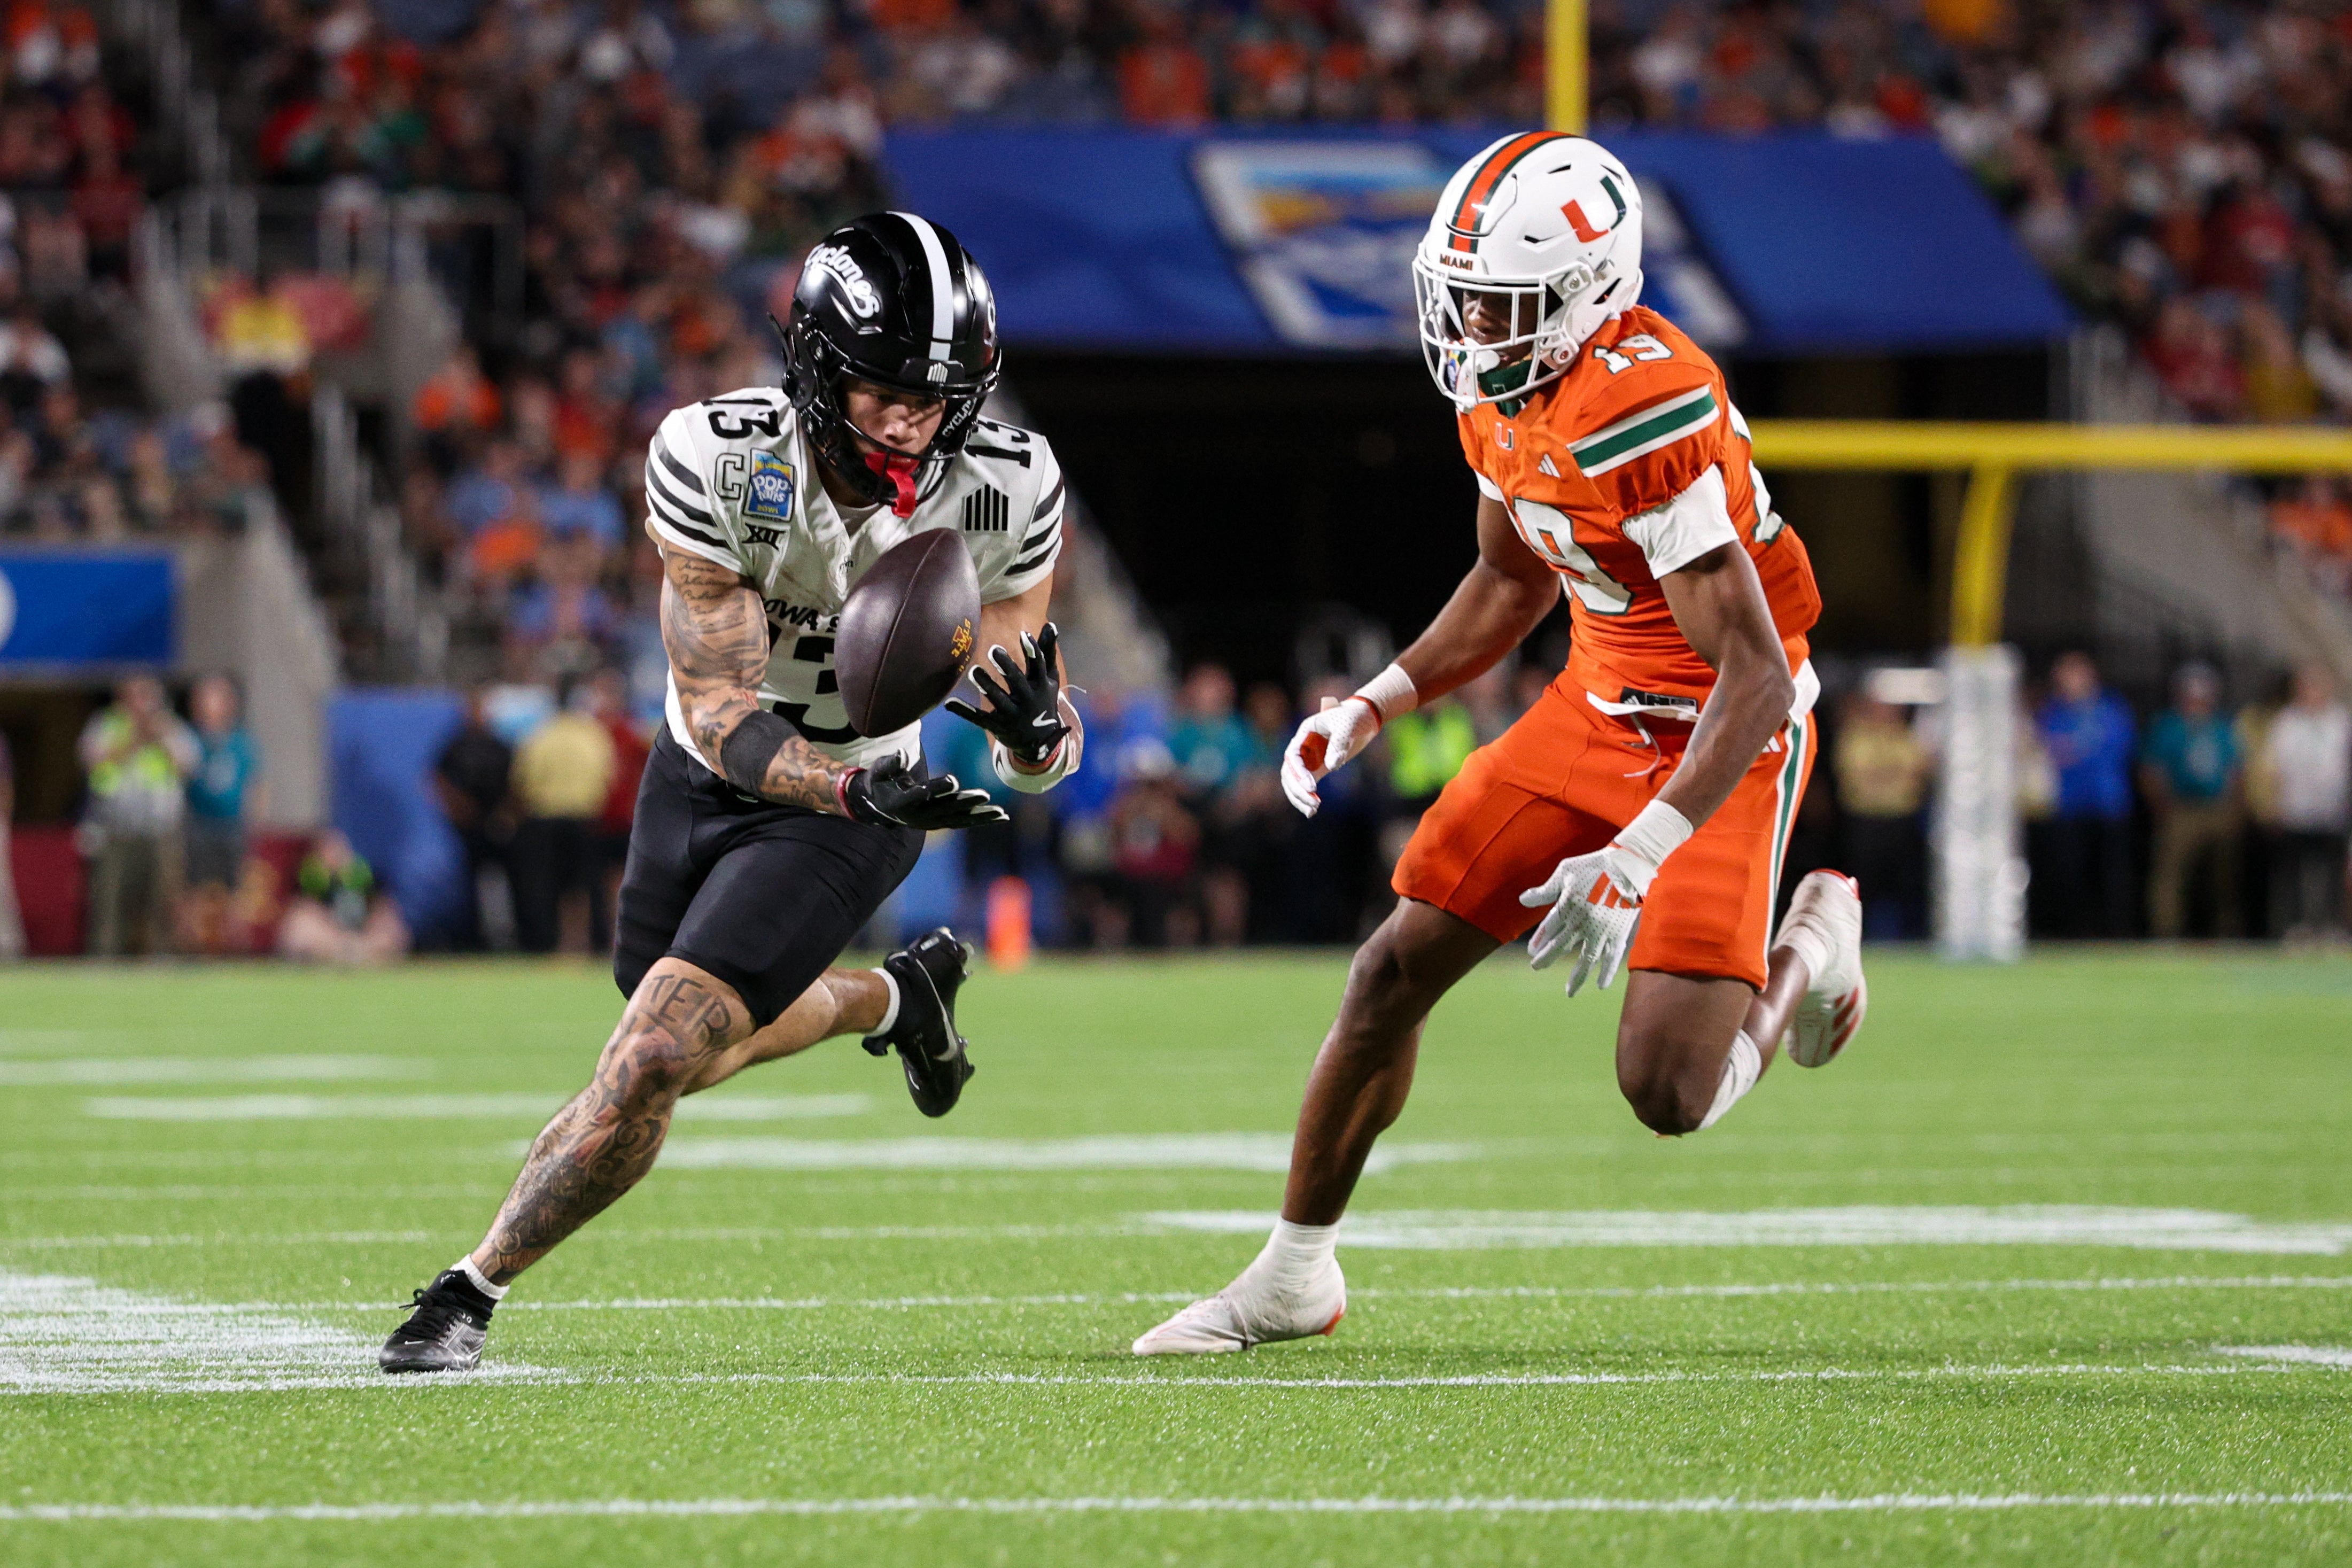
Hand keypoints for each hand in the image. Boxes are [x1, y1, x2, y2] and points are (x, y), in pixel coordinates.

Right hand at [838, 753, 1007, 829]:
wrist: (879, 806)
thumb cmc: (880, 782)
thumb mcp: (878, 772)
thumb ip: (890, 764)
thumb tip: (902, 753)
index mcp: (901, 803)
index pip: (921, 795)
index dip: (937, 788)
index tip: (953, 780)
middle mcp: (917, 817)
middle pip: (945, 808)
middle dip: (966, 802)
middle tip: (985, 795)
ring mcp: (930, 822)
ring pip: (958, 819)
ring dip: (980, 817)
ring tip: (1001, 813)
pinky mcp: (940, 823)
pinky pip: (963, 822)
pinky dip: (981, 819)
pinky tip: (1001, 816)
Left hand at [944, 621, 1068, 767]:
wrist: (1041, 741)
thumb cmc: (1043, 700)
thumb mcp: (1049, 678)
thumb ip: (1048, 651)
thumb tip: (1051, 624)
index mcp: (1040, 686)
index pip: (1038, 666)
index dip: (1032, 651)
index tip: (1023, 635)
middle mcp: (1027, 700)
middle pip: (1017, 681)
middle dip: (1006, 666)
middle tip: (994, 649)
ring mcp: (1011, 714)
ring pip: (997, 699)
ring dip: (986, 685)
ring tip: (974, 671)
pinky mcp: (997, 725)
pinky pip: (978, 718)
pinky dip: (964, 711)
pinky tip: (949, 703)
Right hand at [1280, 697, 1381, 816]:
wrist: (1364, 717)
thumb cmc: (1353, 717)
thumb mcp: (1346, 726)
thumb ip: (1338, 744)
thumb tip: (1331, 766)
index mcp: (1304, 733)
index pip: (1293, 756)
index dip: (1299, 773)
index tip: (1312, 787)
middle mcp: (1302, 747)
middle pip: (1290, 772)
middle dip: (1298, 790)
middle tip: (1313, 804)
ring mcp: (1309, 758)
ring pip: (1294, 782)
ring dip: (1300, 797)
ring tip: (1312, 811)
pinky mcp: (1318, 767)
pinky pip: (1307, 785)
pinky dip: (1308, 797)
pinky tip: (1312, 810)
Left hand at [1518, 843, 1656, 995]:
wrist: (1628, 864)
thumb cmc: (1594, 865)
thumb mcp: (1565, 871)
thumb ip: (1545, 890)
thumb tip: (1522, 900)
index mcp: (1568, 905)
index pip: (1549, 928)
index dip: (1540, 940)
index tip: (1532, 951)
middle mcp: (1582, 921)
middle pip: (1561, 946)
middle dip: (1547, 958)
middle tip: (1536, 967)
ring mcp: (1601, 929)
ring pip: (1587, 958)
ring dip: (1577, 976)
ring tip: (1570, 992)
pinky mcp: (1619, 932)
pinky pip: (1612, 957)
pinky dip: (1607, 972)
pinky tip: (1600, 985)